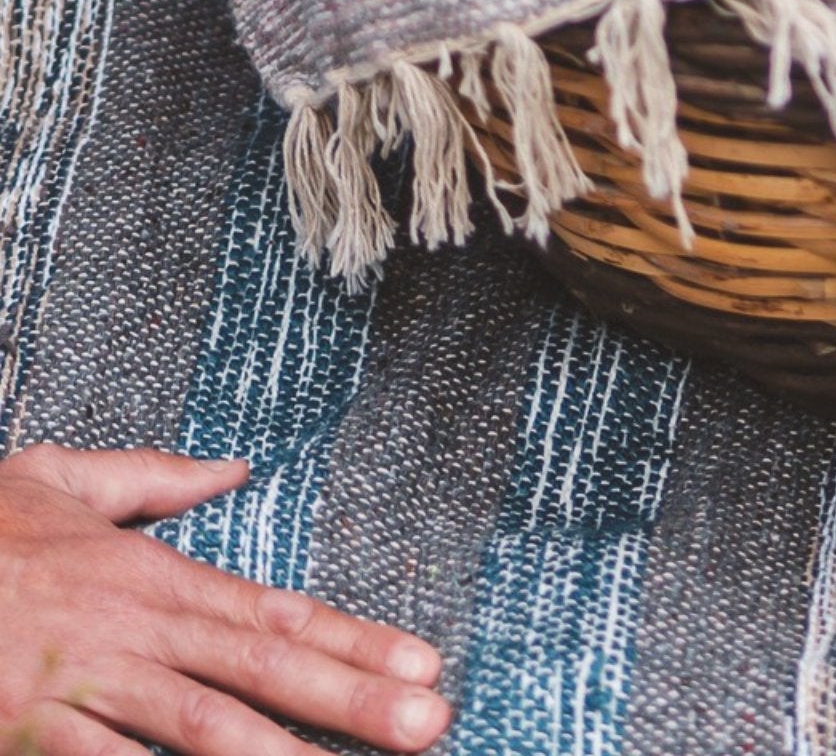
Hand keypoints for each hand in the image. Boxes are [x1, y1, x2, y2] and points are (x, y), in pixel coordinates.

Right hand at [0, 445, 450, 755]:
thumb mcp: (64, 479)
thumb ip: (156, 480)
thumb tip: (232, 467)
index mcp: (152, 576)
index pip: (277, 613)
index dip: (355, 641)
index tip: (427, 663)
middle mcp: (134, 631)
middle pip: (262, 670)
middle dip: (352, 701)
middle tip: (433, 725)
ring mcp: (82, 688)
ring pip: (200, 730)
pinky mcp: (28, 733)